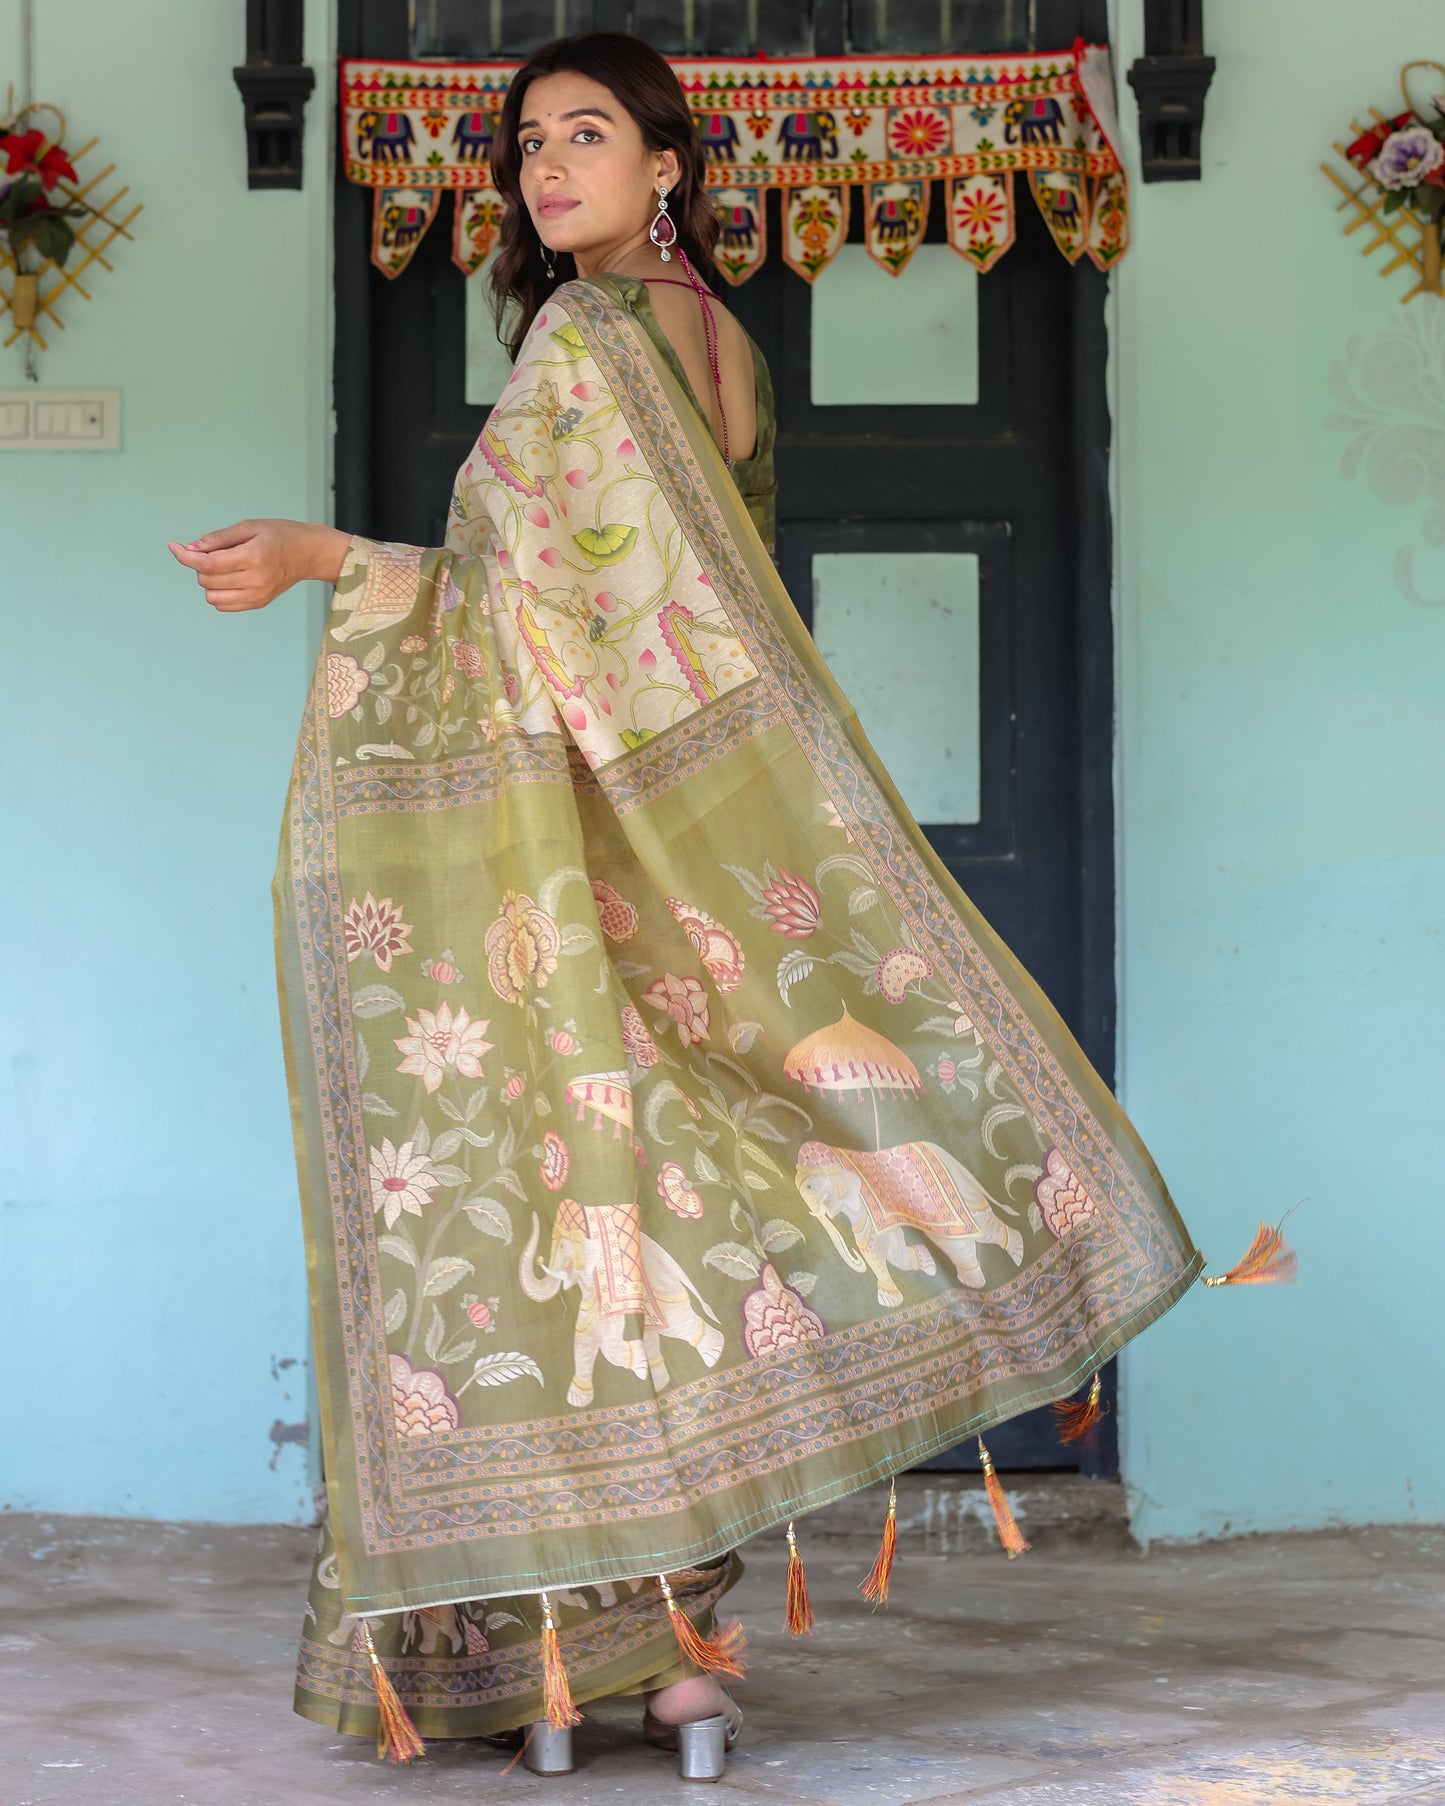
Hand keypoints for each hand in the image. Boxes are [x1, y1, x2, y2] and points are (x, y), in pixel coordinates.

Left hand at [167, 519, 350, 612]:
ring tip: (223, 567)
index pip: (208, 563)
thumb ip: (218, 538)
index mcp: (253, 556)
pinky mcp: (258, 603)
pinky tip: (228, 579)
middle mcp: (256, 579)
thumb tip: (192, 548)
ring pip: (212, 596)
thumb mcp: (249, 526)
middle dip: (201, 564)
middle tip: (215, 551)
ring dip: (208, 581)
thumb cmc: (279, 535)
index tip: (174, 547)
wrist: (307, 554)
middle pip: (207, 579)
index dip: (186, 556)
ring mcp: (257, 595)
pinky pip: (223, 605)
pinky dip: (218, 593)